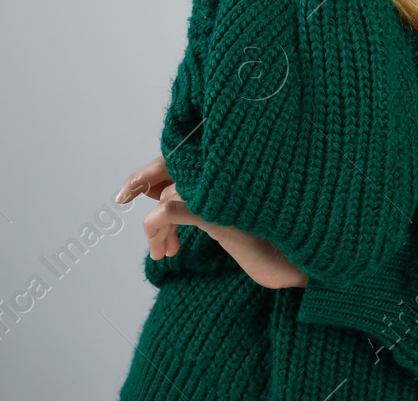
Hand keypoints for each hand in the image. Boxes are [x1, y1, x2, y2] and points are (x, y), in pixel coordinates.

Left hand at [116, 155, 308, 288]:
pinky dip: (156, 231)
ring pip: (166, 196)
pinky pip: (166, 213)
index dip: (155, 167)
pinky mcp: (214, 211)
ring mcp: (221, 188)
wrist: (295, 262)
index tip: (132, 186)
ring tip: (164, 253)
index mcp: (232, 165)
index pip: (184, 154)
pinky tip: (166, 252)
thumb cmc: (267, 240)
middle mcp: (227, 168)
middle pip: (171, 166)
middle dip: (142, 179)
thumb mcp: (228, 215)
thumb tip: (158, 191)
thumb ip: (201, 197)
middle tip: (122, 196)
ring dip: (156, 227)